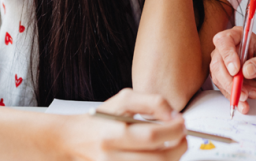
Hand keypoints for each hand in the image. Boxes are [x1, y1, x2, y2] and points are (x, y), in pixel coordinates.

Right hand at [58, 89, 186, 160]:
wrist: (73, 140)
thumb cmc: (99, 119)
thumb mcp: (123, 100)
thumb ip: (152, 102)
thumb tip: (174, 115)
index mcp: (113, 135)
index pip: (152, 136)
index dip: (174, 130)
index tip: (182, 123)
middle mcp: (112, 157)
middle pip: (159, 159)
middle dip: (179, 147)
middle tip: (183, 137)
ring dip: (172, 158)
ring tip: (172, 146)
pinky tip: (159, 154)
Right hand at [210, 27, 255, 113]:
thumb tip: (247, 70)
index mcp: (236, 36)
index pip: (223, 41)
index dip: (227, 55)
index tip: (236, 70)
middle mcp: (224, 49)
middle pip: (217, 63)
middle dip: (230, 81)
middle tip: (244, 93)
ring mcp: (220, 64)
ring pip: (218, 78)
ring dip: (234, 91)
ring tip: (252, 95)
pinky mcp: (221, 78)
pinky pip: (223, 89)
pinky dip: (233, 98)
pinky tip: (243, 105)